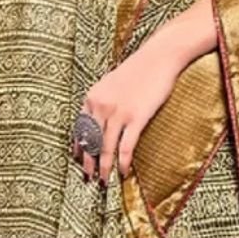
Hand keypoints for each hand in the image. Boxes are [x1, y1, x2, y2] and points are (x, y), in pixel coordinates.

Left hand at [72, 39, 182, 185]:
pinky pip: (126, 146)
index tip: (78, 160)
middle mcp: (101, 106)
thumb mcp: (111, 82)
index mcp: (92, 97)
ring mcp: (118, 112)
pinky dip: (123, 162)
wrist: (160, 56)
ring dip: (104, 168)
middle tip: (88, 179)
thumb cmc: (139, 68)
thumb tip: (98, 121)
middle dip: (88, 163)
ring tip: (104, 181)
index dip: (78, 147)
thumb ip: (102, 100)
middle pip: (90, 142)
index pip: (79, 129)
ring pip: (105, 148)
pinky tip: (124, 172)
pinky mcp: (136, 117)